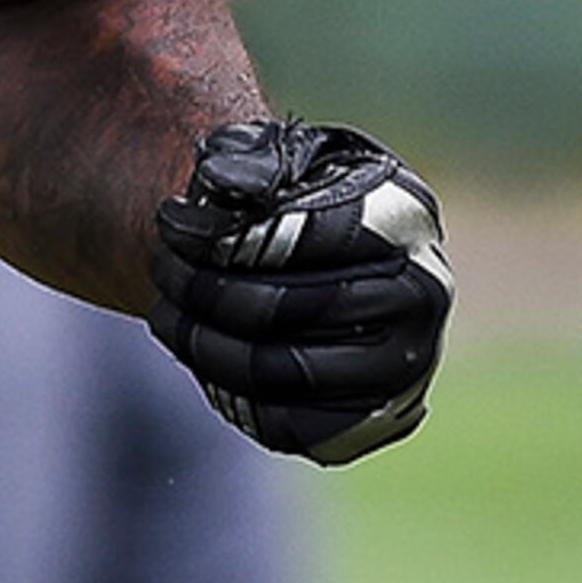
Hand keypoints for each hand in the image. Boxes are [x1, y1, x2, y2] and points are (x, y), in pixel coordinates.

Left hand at [147, 117, 453, 463]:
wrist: (330, 252)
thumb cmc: (294, 194)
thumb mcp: (276, 158)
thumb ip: (249, 161)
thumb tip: (223, 183)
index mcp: (404, 215)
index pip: (301, 236)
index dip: (222, 236)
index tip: (168, 225)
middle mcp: (422, 294)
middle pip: (282, 308)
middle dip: (200, 289)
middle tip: (159, 268)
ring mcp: (408, 364)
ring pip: (279, 371)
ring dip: (202, 343)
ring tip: (167, 311)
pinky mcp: (377, 420)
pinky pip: (286, 424)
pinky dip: (229, 391)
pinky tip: (202, 351)